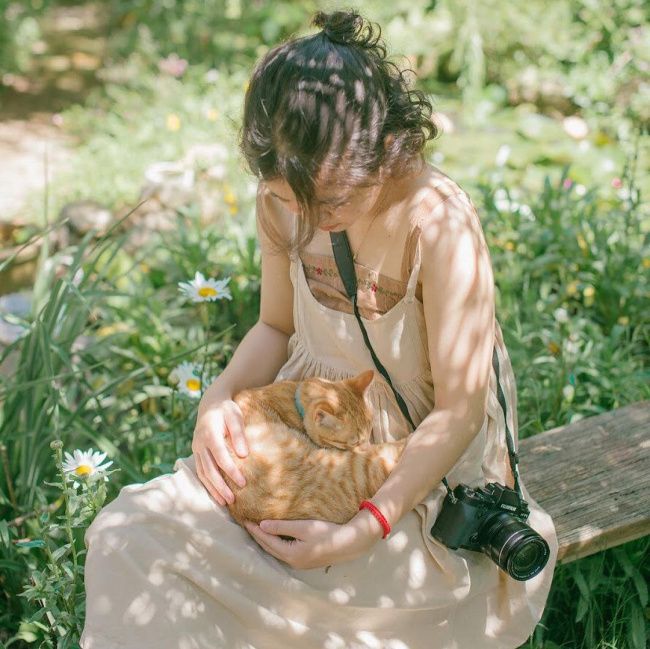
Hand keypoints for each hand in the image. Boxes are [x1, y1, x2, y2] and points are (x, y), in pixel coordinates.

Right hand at [192, 389, 247, 506]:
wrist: (211, 403)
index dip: (231, 471)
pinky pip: (200, 471)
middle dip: (220, 486)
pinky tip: (216, 494)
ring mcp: (196, 448)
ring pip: (202, 473)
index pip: (220, 457)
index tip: (243, 483)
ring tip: (225, 502)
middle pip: (209, 469)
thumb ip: (239, 435)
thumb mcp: (235, 417)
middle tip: (232, 500)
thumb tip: (244, 455)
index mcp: (210, 434)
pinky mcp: (196, 452)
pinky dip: (207, 484)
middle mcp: (200, 443)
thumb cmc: (227, 410)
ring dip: (213, 489)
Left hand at [243, 511, 383, 569]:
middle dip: (258, 536)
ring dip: (266, 540)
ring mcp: (299, 563)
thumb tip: (262, 525)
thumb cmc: (327, 532)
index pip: (267, 541)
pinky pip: (284, 551)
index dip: (255, 530)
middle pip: (269, 548)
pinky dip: (276, 543)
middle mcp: (292, 562)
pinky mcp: (305, 560)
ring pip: (276, 550)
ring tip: (257, 529)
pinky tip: (275, 536)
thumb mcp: (303, 527)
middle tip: (247, 524)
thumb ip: (282, 526)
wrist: (349, 543)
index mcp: (290, 554)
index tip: (245, 520)